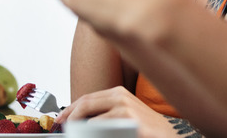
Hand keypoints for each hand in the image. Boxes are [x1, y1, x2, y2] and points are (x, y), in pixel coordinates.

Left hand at [56, 86, 182, 137]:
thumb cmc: (145, 127)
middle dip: (69, 117)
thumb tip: (79, 120)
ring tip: (76, 135)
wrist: (167, 135)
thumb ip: (104, 112)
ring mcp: (124, 107)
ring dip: (79, 129)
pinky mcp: (128, 120)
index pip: (86, 98)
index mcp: (118, 92)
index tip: (60, 120)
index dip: (70, 109)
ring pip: (90, 117)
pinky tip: (93, 137)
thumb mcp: (123, 113)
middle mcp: (120, 96)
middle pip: (85, 103)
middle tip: (62, 128)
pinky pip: (100, 129)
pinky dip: (91, 134)